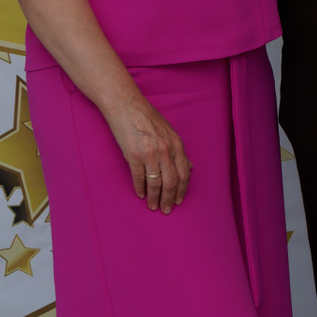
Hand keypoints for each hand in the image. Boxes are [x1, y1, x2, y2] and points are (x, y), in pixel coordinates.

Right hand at [104, 95, 190, 213]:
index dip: (182, 190)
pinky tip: (141, 195)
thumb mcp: (169, 132)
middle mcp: (166, 150)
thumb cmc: (148, 118)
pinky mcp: (133, 155)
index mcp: (177, 145)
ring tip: (153, 206)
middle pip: (171, 182)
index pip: (184, 174)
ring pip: (156, 183)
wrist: (126, 106)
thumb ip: (178, 151)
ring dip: (154, 198)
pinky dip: (140, 189)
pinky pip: (139, 178)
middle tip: (166, 210)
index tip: (178, 201)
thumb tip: (189, 168)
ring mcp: (150, 153)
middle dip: (169, 199)